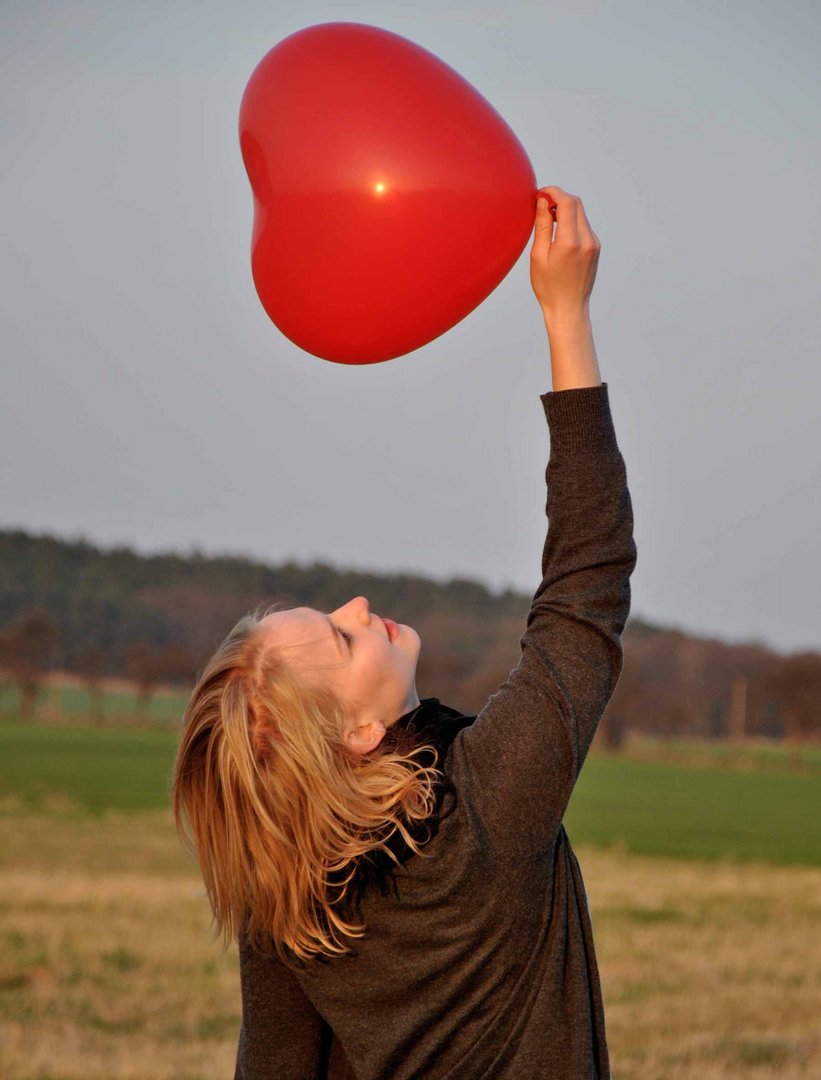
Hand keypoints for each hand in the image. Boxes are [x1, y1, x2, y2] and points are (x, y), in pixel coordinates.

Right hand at [529, 187, 600, 319]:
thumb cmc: (549, 287)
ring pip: (580, 213)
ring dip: (565, 209)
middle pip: (576, 204)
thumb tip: (542, 201)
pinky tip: (558, 231)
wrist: (568, 309)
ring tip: (548, 218)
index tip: (539, 194)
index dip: (553, 192)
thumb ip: (542, 226)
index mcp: (570, 242)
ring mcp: (594, 243)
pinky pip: (584, 225)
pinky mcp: (595, 248)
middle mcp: (587, 240)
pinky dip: (571, 220)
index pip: (567, 202)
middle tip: (541, 204)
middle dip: (559, 198)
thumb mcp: (539, 256)